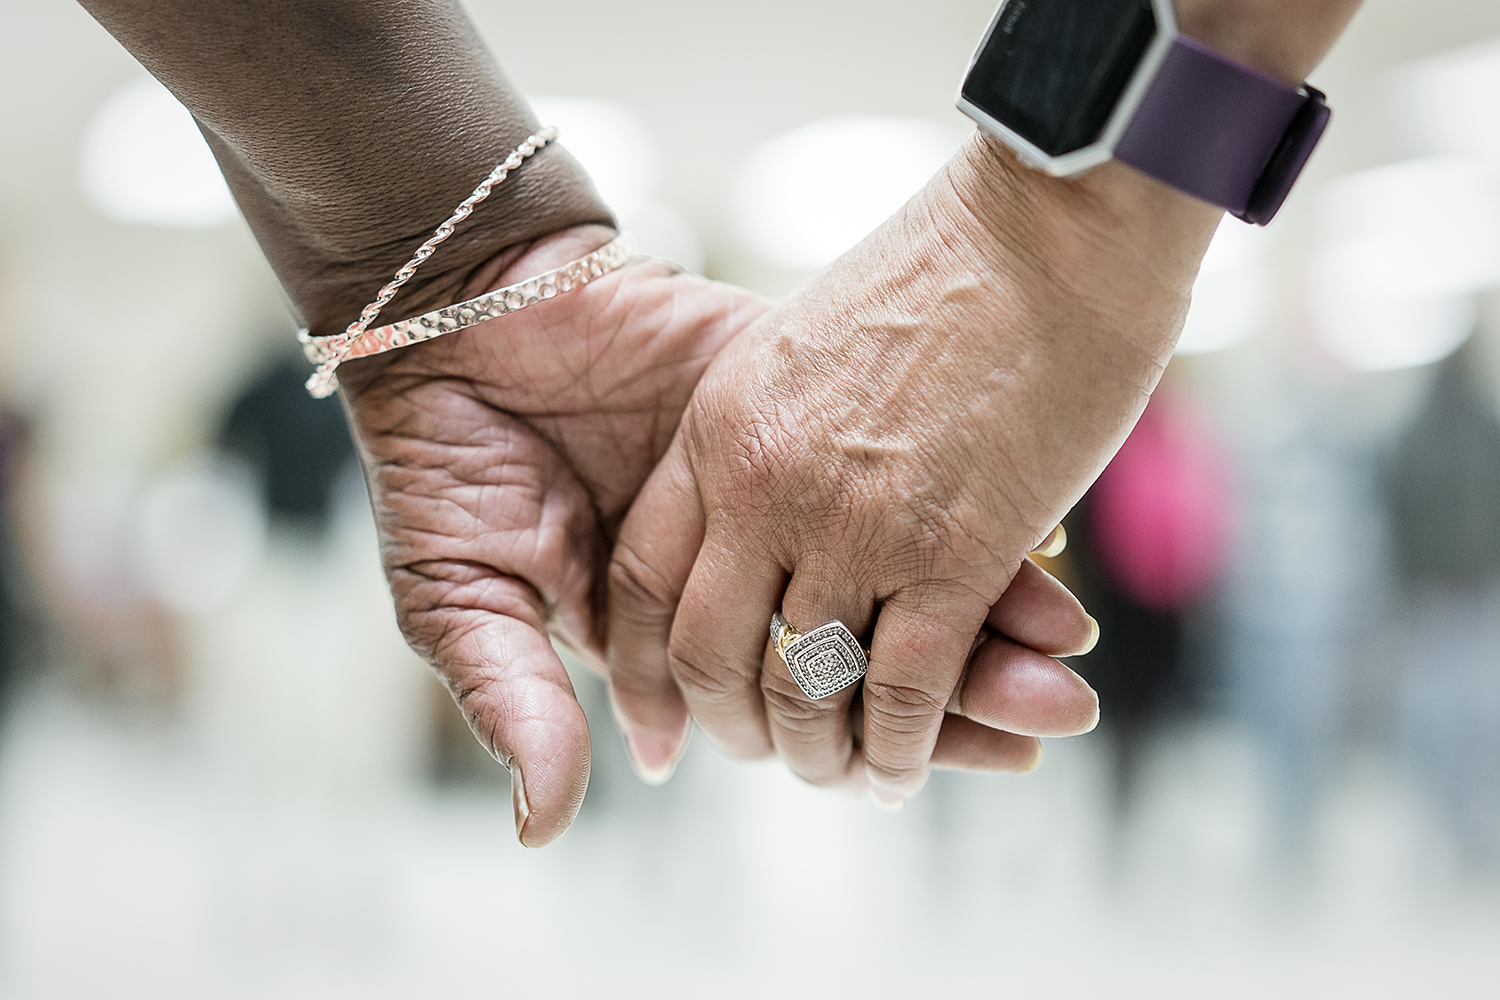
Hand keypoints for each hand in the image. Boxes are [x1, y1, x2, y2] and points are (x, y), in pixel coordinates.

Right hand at [337, 225, 1099, 843]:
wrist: (451, 313)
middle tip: (1041, 730)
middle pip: (870, 643)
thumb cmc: (442, 464)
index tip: (926, 779)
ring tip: (1061, 667)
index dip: (862, 743)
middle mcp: (749, 560)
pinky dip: (962, 497)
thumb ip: (514, 698)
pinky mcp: (796, 396)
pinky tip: (1034, 551)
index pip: (795, 701)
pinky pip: (894, 456)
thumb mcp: (463, 597)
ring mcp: (780, 478)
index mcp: (685, 626)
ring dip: (979, 614)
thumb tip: (544, 824)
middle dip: (951, 695)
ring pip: (899, 556)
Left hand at [607, 138, 1214, 806]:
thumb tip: (774, 512)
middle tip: (768, 755)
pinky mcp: (953, 551)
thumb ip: (772, 433)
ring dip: (821, 757)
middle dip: (732, 728)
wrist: (1055, 218)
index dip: (647, 665)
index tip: (664, 716)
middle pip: (710, 657)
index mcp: (719, 427)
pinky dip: (902, 752)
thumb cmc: (948, 272)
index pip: (641, 579)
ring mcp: (854, 523)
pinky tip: (905, 771)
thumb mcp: (807, 347)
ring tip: (844, 777)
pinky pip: (901, 695)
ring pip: (804, 693)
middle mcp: (764, 485)